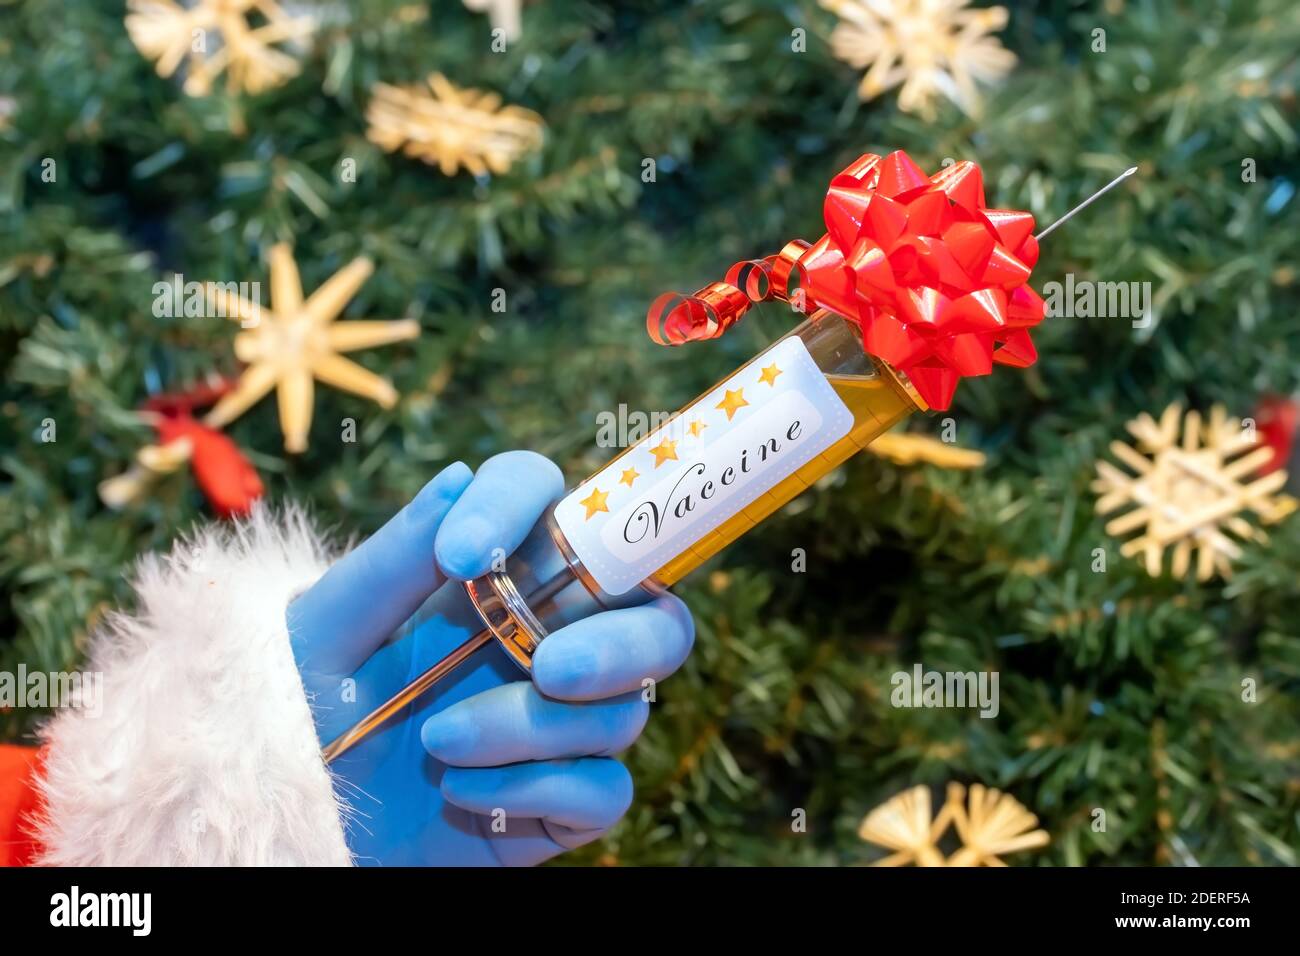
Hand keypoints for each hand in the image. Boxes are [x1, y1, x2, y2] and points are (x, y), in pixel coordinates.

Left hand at [286, 452, 693, 865]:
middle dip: (620, 643)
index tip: (462, 557)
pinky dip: (538, 791)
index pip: (550, 504)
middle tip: (548, 667)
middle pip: (654, 618)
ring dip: (531, 729)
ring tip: (439, 744)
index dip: (523, 509)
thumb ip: (393, 561)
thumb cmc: (297, 717)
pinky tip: (464, 796)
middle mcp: (546, 641)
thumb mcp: (324, 634)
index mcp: (495, 581)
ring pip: (622, 712)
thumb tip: (459, 474)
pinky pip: (605, 791)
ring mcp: (562, 723)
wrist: (290, 825)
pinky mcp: (562, 799)